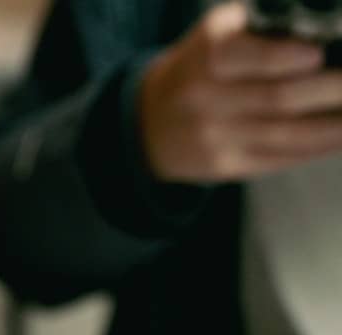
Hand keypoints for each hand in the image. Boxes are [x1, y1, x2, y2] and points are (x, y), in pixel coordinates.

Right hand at [140, 1, 341, 181]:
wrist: (151, 124)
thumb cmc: (199, 67)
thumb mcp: (216, 32)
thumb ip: (259, 28)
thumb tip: (320, 35)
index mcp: (208, 56)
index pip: (251, 58)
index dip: (288, 58)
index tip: (319, 54)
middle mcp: (209, 100)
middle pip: (278, 99)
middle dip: (328, 91)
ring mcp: (218, 139)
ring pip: (286, 134)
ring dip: (332, 126)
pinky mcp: (228, 166)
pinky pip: (280, 159)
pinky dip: (317, 148)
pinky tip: (341, 137)